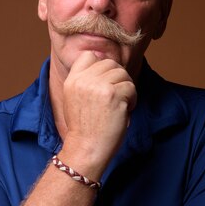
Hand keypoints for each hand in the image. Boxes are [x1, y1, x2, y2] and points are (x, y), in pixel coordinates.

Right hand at [62, 52, 136, 175]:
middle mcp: (84, 80)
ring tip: (120, 105)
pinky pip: (131, 87)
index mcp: (72, 80)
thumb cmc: (84, 128)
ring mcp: (98, 86)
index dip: (101, 66)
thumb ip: (86, 80)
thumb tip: (107, 63)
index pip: (89, 56)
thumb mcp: (74, 99)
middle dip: (118, 78)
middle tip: (116, 97)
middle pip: (110, 63)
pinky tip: (124, 112)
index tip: (104, 83)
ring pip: (123, 74)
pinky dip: (132, 100)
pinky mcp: (113, 95)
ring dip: (126, 89)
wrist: (86, 149)